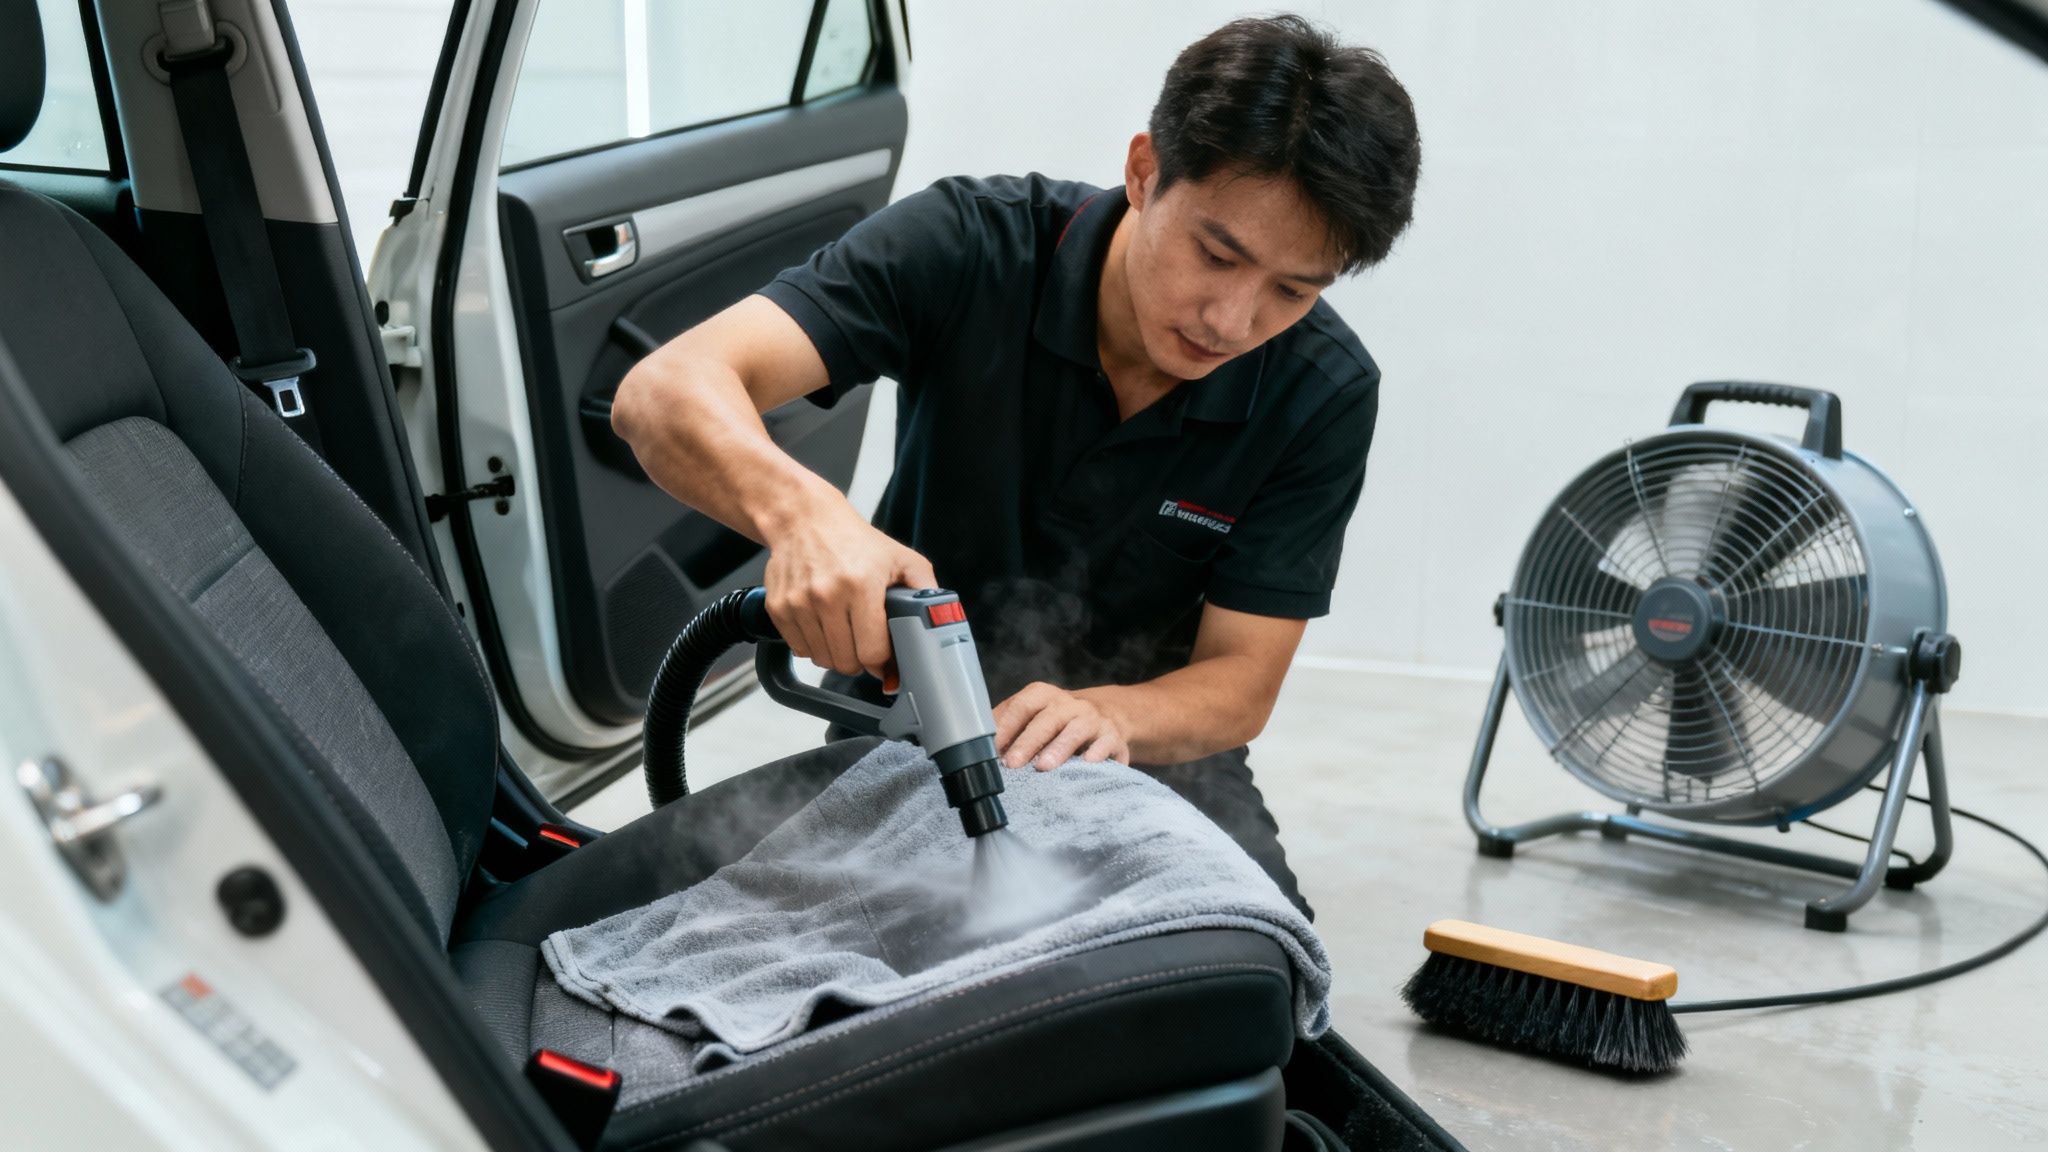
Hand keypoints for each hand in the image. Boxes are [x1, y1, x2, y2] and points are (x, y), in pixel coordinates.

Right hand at [762, 501, 935, 678]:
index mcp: (861, 584)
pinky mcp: (778, 607)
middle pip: (846, 662)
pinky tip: (823, 625)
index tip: (885, 659)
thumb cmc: (853, 539)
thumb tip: (939, 623)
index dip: (882, 662)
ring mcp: (799, 602)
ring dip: (836, 654)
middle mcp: (827, 594)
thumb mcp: (901, 558)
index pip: (872, 652)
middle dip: (860, 660)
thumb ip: (925, 590)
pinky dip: (813, 645)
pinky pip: (799, 649)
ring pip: (822, 659)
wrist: (803, 518)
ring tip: (844, 632)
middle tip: (865, 644)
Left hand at [993, 683, 1131, 770]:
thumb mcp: (1033, 718)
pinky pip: (1107, 743)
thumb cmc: (1058, 724)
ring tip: (1043, 767)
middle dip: (1027, 742)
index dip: (1005, 727)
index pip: (1021, 706)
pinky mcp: (1113, 737)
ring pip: (1076, 730)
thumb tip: (976, 749)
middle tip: (1011, 764)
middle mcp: (1069, 704)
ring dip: (1059, 748)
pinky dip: (1098, 752)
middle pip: (1047, 719)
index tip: (991, 749)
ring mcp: (1093, 719)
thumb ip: (1008, 728)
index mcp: (1043, 696)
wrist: (1107, 717)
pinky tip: (1088, 763)